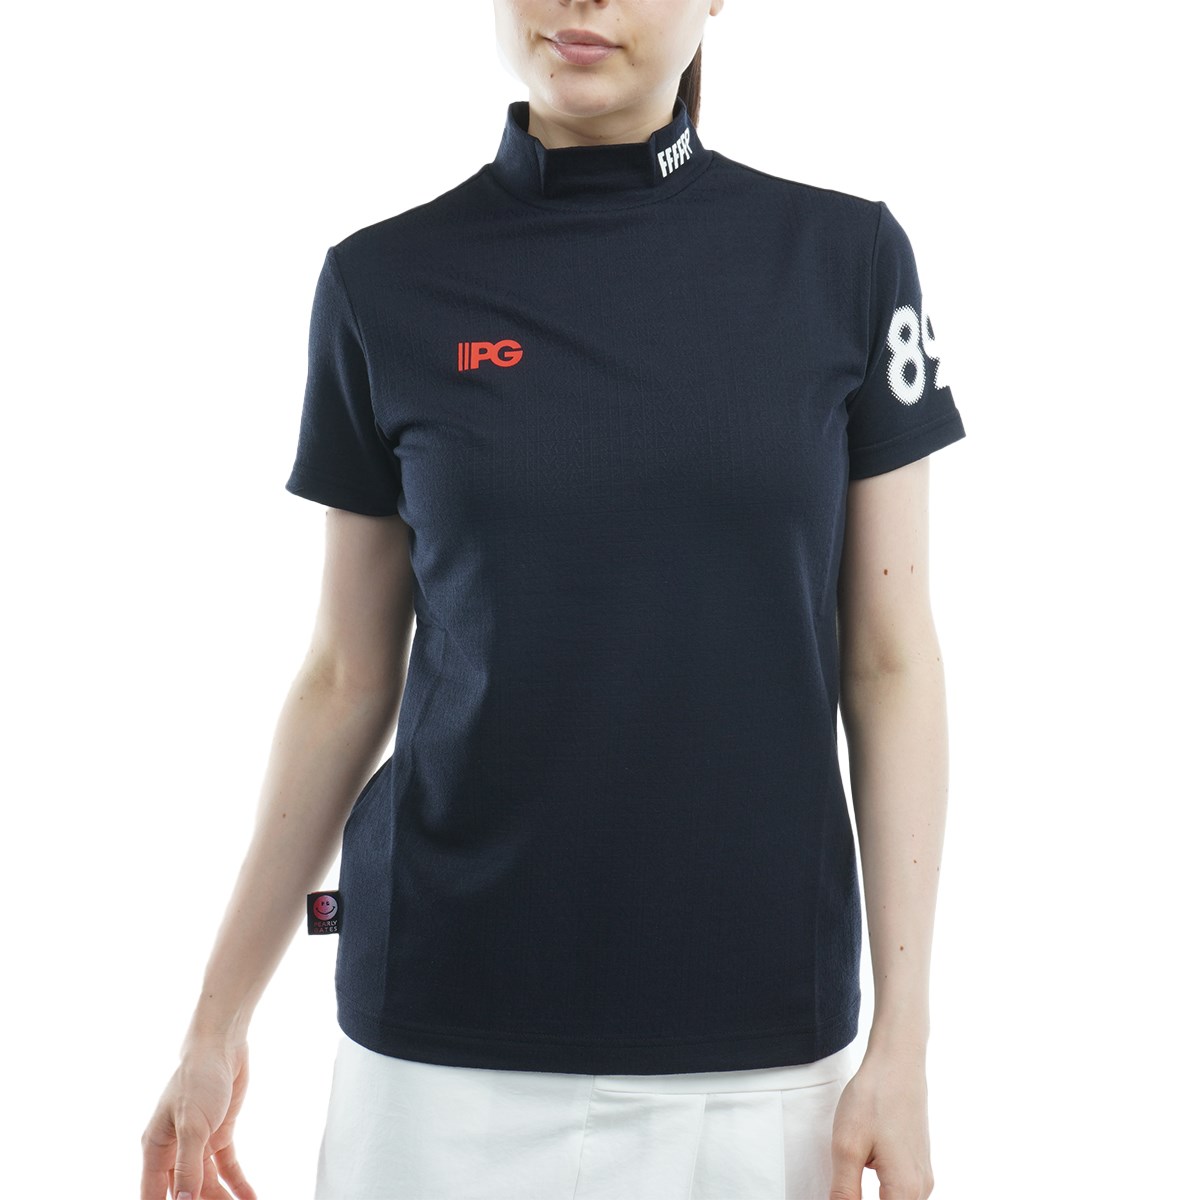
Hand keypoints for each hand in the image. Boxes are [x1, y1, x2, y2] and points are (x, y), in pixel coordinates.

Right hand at [140, 1037, 257, 1199]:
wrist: (222, 1045)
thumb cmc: (198, 1077)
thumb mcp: (192, 1124)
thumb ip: (187, 1165)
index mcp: (156, 1149)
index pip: (154, 1195)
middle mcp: (174, 1150)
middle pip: (185, 1194)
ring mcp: (198, 1143)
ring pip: (208, 1184)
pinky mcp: (219, 1134)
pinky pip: (227, 1167)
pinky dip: (238, 1184)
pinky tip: (250, 1197)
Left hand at [829, 1049, 933, 1199]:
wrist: (897, 1063)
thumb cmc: (873, 1098)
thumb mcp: (847, 1147)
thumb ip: (844, 1191)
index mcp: (905, 1191)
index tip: (841, 1192)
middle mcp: (921, 1189)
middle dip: (861, 1199)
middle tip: (844, 1180)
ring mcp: (922, 1176)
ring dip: (874, 1197)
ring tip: (850, 1175)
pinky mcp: (918, 1163)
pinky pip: (901, 1190)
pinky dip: (882, 1190)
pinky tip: (865, 1169)